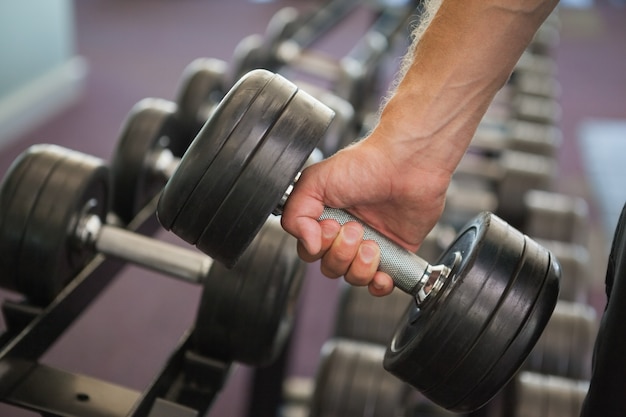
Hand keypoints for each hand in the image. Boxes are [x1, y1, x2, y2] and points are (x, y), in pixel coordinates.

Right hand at [281, 131, 450, 295]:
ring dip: (360, 266)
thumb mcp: (315, 181)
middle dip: (341, 254)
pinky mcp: (395, 253)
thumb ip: (295, 214)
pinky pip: (380, 284)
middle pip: (330, 267)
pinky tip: (381, 271)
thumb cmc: (366, 164)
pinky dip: (378, 284)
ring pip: (353, 277)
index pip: (310, 251)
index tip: (330, 226)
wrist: (406, 164)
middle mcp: (347, 233)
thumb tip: (307, 244)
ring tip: (372, 243)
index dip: (318, 246)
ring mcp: (371, 244)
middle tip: (354, 229)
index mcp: (326, 218)